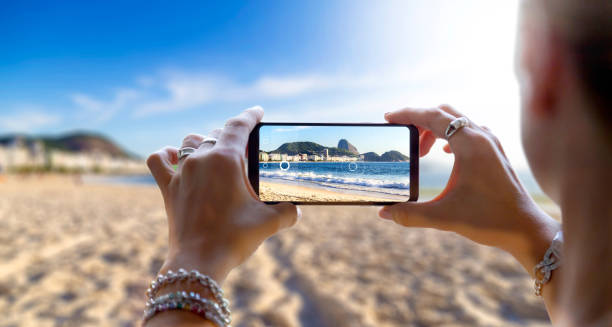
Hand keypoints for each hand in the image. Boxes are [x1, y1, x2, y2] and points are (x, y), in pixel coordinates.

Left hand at [146, 106, 299, 283]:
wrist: (199, 262)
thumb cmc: (234, 238)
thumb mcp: (269, 223)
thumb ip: (288, 211)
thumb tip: (297, 210)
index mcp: (225, 160)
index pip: (239, 125)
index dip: (251, 115)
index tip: (258, 111)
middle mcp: (201, 160)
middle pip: (217, 134)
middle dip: (233, 138)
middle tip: (246, 151)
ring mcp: (182, 173)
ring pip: (190, 142)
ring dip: (204, 143)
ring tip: (216, 154)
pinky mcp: (168, 188)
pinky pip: (159, 161)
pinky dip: (166, 156)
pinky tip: (175, 158)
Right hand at [379, 105, 559, 272]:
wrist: (526, 229)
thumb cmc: (490, 220)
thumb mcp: (445, 217)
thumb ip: (410, 214)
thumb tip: (383, 212)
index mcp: (470, 145)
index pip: (433, 116)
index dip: (408, 114)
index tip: (388, 119)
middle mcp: (482, 137)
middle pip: (444, 113)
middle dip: (419, 121)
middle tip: (401, 136)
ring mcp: (491, 144)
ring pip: (457, 122)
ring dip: (434, 130)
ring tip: (420, 152)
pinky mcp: (495, 153)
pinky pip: (468, 132)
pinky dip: (449, 136)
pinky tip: (443, 154)